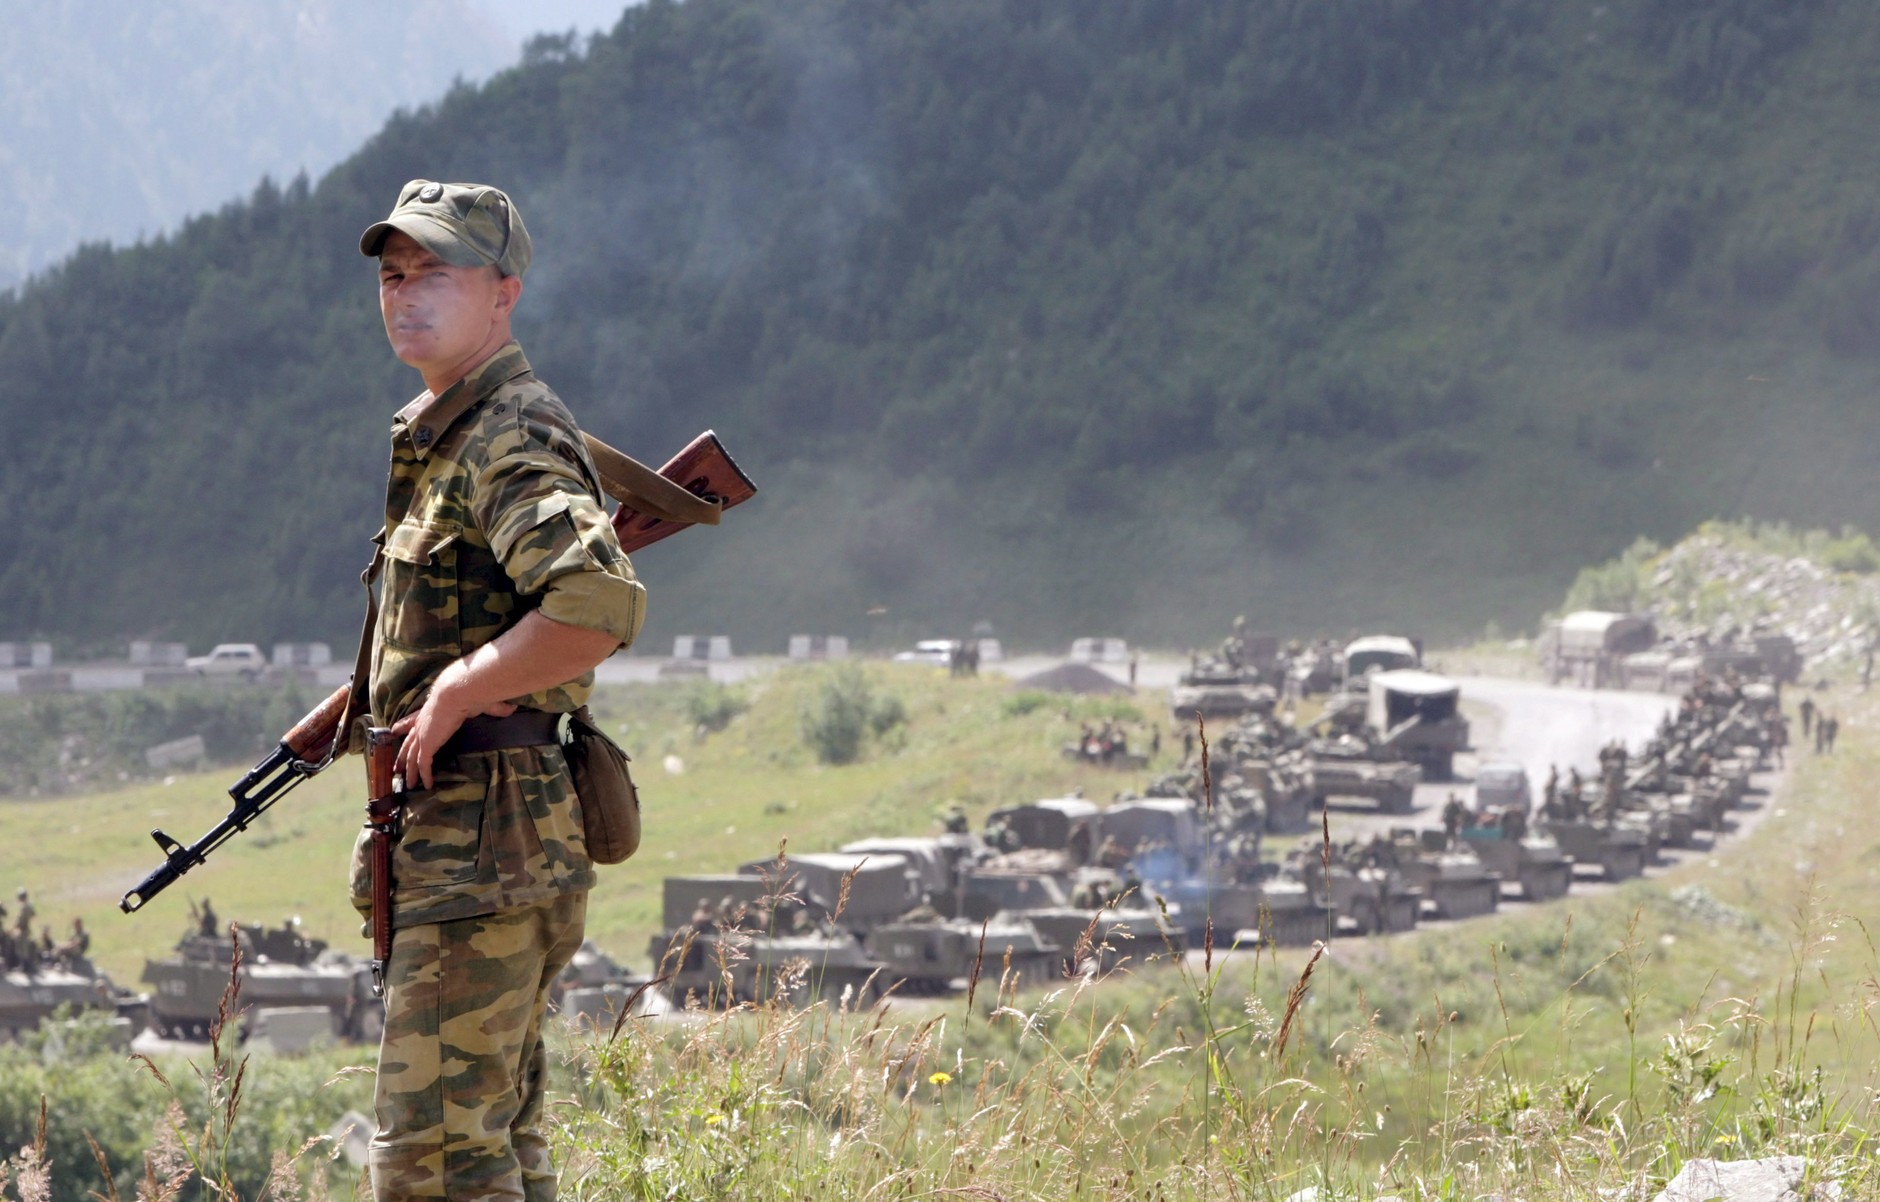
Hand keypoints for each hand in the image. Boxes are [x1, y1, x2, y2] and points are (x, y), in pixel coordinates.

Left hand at [392, 661, 515, 789]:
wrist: (458, 692)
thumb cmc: (468, 693)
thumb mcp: (481, 701)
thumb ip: (495, 707)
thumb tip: (511, 708)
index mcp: (430, 710)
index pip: (414, 720)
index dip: (404, 726)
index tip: (395, 730)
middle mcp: (423, 723)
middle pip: (408, 742)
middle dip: (401, 754)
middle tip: (397, 765)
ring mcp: (423, 735)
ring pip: (412, 757)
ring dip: (409, 770)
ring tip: (407, 781)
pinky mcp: (426, 745)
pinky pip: (423, 764)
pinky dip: (424, 775)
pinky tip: (426, 785)